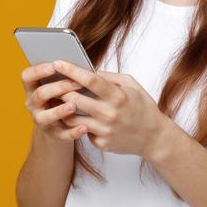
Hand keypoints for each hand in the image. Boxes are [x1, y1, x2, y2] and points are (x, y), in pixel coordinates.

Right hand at [20, 62, 91, 141]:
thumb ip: (63, 76)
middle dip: (58, 87)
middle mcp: (32, 104)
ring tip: (73, 106)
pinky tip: (84, 128)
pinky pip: (61, 134)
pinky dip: (73, 132)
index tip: (54, 66)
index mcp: (32, 88)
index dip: (38, 71)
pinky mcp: (52, 135)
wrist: (58, 126)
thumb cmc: (61, 98)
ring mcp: (41, 120)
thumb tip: (79, 65)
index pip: (27, 76)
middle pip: (40, 94)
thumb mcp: (58, 87)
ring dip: (59, 111)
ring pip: (45, 116)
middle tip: (77, 83)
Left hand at [51, 59, 170, 157]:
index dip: (71, 70)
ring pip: (71, 118)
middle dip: (60, 89)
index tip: (57, 62)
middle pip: (74, 99)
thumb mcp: (132, 85)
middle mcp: (110, 114)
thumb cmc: (143, 108)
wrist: (154, 138)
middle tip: (53, 83)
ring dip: (63, 108)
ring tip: (60, 100)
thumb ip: (110, 76)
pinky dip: (78, 123)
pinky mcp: (101, 143)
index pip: (89, 80)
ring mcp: (104, 130)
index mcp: (118, 96)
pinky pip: (81, 131)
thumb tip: (89, 70)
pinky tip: (76, 117)